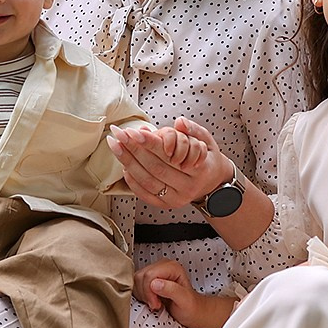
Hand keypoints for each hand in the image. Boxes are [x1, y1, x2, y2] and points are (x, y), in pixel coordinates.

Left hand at [108, 116, 229, 210]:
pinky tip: (123, 165)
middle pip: (155, 168)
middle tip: (118, 134)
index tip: (133, 132)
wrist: (212, 183)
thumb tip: (179, 122)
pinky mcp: (166, 205)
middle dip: (134, 150)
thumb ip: (194, 130)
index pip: (170, 156)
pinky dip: (132, 180)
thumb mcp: (206, 141)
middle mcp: (188, 187)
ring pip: (147, 181)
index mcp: (200, 170)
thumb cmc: (206, 159)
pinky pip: (145, 193)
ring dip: (128, 162)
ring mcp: (176, 199)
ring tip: (115, 145)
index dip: (150, 143)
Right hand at [143, 262, 235, 327]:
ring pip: (136, 281)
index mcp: (172, 267)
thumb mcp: (184, 300)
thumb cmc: (191, 307)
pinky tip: (151, 300)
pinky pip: (135, 285)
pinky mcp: (149, 279)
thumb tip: (155, 283)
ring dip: (143, 296)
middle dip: (145, 294)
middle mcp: (162, 266)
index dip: (149, 291)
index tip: (157, 303)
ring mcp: (155, 272)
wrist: (193, 312)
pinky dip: (140, 296)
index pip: (149, 275)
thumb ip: (171, 290)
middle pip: (140, 277)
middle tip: (157, 304)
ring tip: (155, 302)